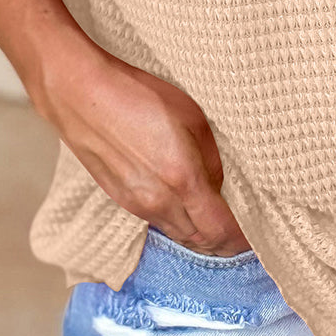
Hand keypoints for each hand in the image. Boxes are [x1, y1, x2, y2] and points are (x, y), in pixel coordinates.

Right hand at [31, 36, 250, 256]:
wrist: (79, 94)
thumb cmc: (137, 95)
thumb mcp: (191, 116)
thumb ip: (211, 159)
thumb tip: (220, 186)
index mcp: (182, 180)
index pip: (221, 231)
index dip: (242, 239)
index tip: (256, 234)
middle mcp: (159, 202)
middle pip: (201, 241)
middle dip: (225, 242)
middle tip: (242, 231)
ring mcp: (137, 205)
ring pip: (179, 235)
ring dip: (201, 234)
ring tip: (217, 221)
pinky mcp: (121, 200)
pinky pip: (159, 223)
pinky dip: (178, 224)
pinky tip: (186, 208)